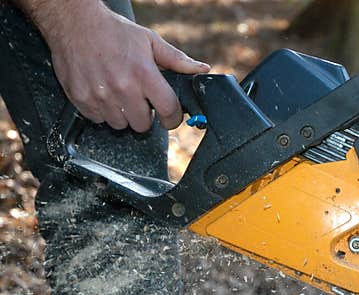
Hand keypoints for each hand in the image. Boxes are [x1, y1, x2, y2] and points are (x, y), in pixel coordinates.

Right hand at [33, 0, 208, 131]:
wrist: (73, 21)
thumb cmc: (113, 31)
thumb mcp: (150, 41)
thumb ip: (177, 59)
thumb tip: (201, 69)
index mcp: (144, 74)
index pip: (168, 111)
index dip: (173, 118)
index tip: (169, 117)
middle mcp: (122, 87)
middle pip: (143, 125)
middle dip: (145, 116)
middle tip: (139, 101)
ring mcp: (100, 95)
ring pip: (120, 125)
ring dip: (122, 115)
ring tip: (119, 95)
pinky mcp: (81, 98)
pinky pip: (98, 119)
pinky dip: (102, 112)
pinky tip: (102, 94)